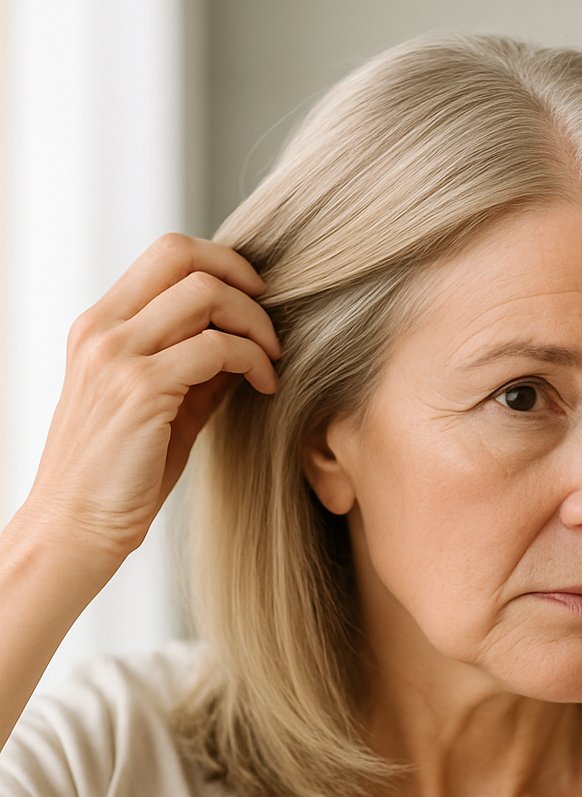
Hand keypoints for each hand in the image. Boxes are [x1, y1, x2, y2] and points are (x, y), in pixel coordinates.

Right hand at [22, 233, 280, 565]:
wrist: (77, 526)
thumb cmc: (121, 472)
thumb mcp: (162, 403)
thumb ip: (197, 365)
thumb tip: (248, 338)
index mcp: (100, 325)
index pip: (166, 253)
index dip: (223, 263)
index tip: (255, 298)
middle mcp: (102, 329)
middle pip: (182, 254)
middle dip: (244, 279)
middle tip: (271, 324)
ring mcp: (116, 355)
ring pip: (205, 294)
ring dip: (255, 323)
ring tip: (273, 360)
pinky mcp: (140, 388)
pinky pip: (216, 348)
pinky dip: (253, 359)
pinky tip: (265, 385)